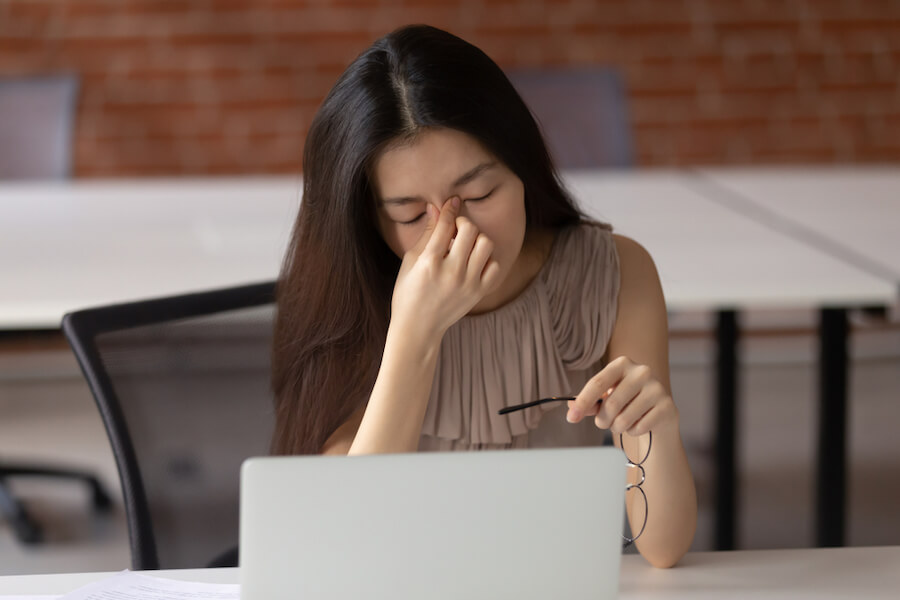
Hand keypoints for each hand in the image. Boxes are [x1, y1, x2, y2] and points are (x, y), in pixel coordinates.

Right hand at [390, 197, 501, 339]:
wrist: (418, 328)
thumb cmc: (408, 292)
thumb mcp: (410, 261)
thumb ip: (427, 234)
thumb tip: (437, 208)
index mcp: (429, 262)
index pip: (446, 225)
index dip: (450, 209)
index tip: (453, 201)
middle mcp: (451, 272)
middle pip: (470, 230)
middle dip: (463, 223)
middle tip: (456, 230)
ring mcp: (468, 284)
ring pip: (486, 245)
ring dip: (477, 240)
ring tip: (466, 246)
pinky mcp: (478, 293)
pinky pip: (494, 266)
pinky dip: (486, 260)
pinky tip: (473, 263)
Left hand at [565, 356, 676, 436]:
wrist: (659, 412)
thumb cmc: (627, 402)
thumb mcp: (606, 398)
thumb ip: (589, 403)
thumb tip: (571, 407)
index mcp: (622, 364)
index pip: (597, 383)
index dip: (582, 402)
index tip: (571, 418)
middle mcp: (642, 371)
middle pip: (610, 404)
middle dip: (602, 421)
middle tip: (604, 423)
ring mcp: (657, 388)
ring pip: (624, 419)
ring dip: (617, 427)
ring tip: (623, 422)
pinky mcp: (667, 406)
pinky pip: (639, 428)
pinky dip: (633, 432)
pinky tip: (639, 424)